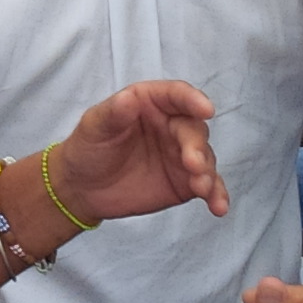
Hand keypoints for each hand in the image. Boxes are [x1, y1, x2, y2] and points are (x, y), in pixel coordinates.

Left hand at [47, 79, 228, 222]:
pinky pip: (208, 185)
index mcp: (150, 102)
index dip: (193, 99)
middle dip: (197, 146)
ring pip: (205, 158)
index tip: (206, 109)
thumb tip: (128, 98)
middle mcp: (171, 124)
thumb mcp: (94, 127)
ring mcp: (181, 154)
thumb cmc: (88, 147)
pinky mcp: (186, 181)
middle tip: (193, 164)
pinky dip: (216, 194)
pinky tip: (218, 206)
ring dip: (208, 172)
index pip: (176, 95)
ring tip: (201, 187)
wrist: (83, 188)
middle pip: (194, 129)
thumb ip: (113, 112)